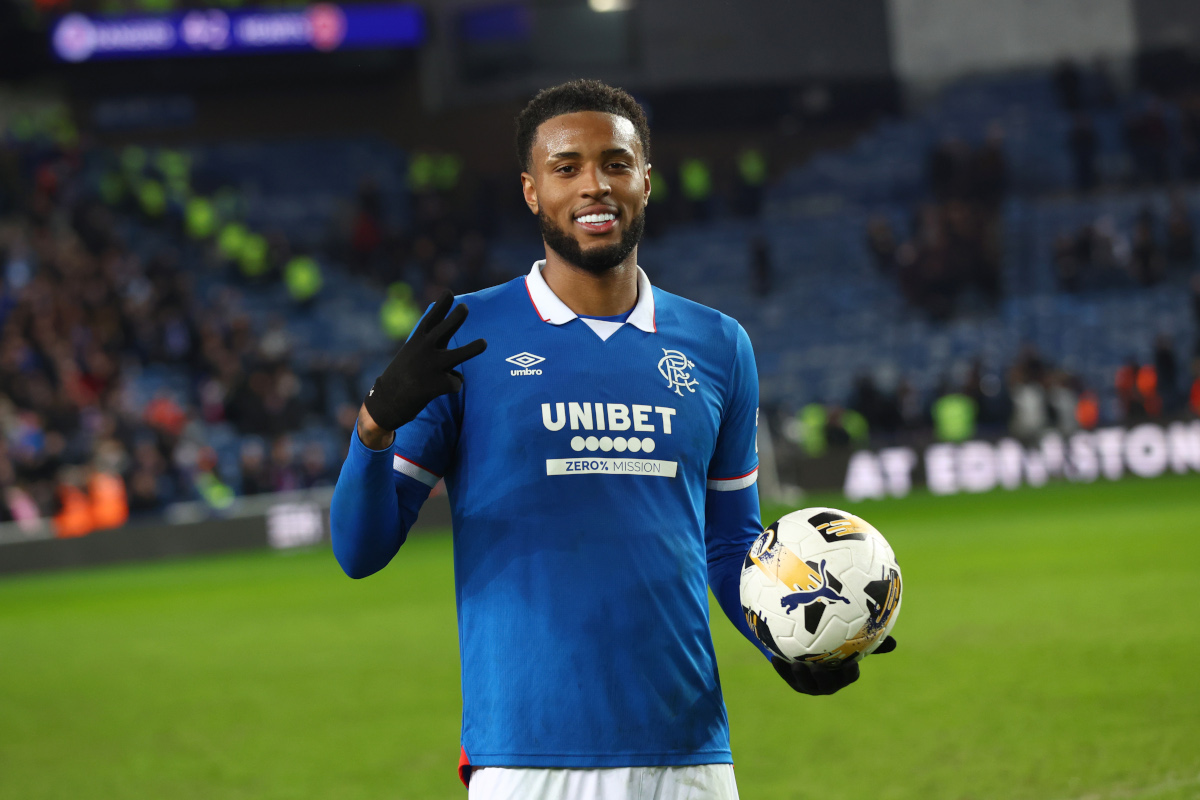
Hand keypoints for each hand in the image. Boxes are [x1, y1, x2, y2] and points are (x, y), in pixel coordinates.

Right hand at [362, 291, 486, 431]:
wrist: (387, 402)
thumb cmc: (402, 375)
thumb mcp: (411, 353)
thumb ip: (428, 341)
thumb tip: (445, 329)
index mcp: (417, 340)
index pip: (431, 318)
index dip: (442, 305)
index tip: (449, 293)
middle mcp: (425, 349)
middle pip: (446, 328)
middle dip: (457, 316)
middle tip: (465, 308)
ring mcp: (431, 366)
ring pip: (459, 355)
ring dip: (473, 349)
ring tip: (484, 343)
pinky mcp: (437, 384)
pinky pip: (456, 383)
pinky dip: (452, 386)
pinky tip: (441, 388)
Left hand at [772, 636, 895, 695]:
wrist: (807, 645)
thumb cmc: (833, 641)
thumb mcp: (848, 639)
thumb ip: (866, 639)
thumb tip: (895, 642)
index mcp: (842, 674)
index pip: (849, 676)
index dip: (849, 673)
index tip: (851, 664)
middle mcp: (827, 682)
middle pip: (827, 686)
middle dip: (823, 680)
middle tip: (818, 668)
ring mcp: (809, 683)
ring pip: (806, 686)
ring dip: (800, 676)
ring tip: (796, 664)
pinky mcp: (793, 680)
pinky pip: (787, 677)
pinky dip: (782, 669)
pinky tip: (775, 658)